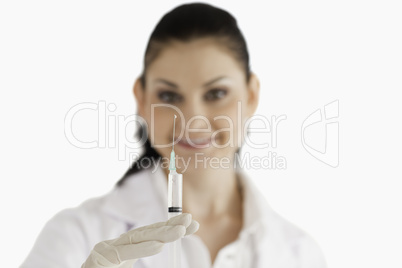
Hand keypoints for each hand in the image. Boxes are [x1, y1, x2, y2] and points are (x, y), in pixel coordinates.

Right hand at [81, 213, 198, 267]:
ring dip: (160, 234)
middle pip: (147, 232)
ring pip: (137, 238)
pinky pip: (124, 253)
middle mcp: (117, 246)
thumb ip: (146, 258)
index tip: (193, 225)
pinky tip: (159, 246)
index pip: (152, 235)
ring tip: (180, 231)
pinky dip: (142, 248)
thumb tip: (166, 250)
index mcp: (126, 250)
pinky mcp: (100, 259)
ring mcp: (107, 251)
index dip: (172, 227)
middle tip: (190, 221)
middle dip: (170, 226)